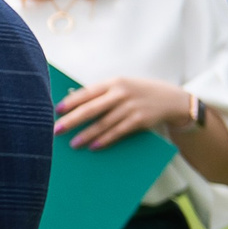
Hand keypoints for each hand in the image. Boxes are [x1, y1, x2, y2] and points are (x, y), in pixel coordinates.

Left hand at [55, 76, 193, 149]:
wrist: (172, 99)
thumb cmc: (138, 93)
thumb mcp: (121, 87)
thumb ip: (101, 94)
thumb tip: (73, 105)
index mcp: (113, 82)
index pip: (86, 92)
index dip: (69, 102)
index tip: (55, 111)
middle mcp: (121, 93)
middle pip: (91, 109)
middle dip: (72, 120)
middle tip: (56, 130)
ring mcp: (131, 106)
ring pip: (103, 123)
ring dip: (86, 135)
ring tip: (73, 143)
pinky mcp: (140, 119)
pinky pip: (118, 132)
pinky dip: (104, 140)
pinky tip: (93, 146)